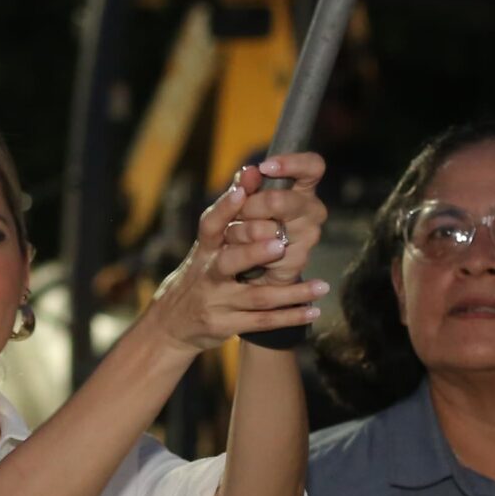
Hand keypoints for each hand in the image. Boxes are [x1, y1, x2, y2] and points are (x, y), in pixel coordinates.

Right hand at [140, 154, 329, 353]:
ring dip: (291, 292)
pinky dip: (290, 317)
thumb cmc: (202, 271)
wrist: (173, 322)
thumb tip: (252, 170)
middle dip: (254, 253)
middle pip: (230, 262)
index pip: (211, 224)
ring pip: (256, 297)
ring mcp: (218, 301)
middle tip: (280, 244)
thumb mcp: (209, 243)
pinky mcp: (227, 325)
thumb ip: (233, 208)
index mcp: (205, 248)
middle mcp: (208, 273)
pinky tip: (314, 310)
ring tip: (322, 286)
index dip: (226, 207)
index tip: (243, 190)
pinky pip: (263, 322)